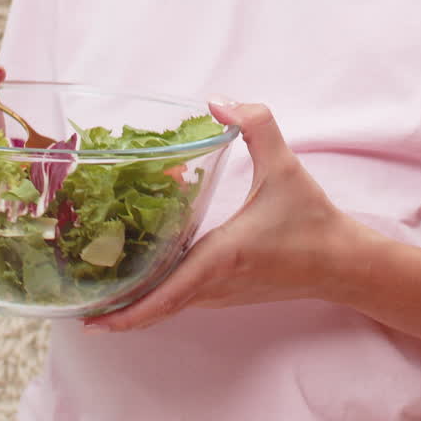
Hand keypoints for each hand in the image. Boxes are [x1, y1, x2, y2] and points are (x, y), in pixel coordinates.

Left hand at [83, 99, 353, 331]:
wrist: (343, 263)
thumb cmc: (312, 219)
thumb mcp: (285, 164)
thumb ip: (255, 125)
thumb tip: (218, 101)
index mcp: (222, 258)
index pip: (166, 293)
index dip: (128, 310)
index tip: (94, 318)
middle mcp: (216, 285)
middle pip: (157, 305)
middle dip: (117, 309)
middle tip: (77, 300)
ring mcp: (222, 295)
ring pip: (170, 304)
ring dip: (136, 303)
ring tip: (97, 288)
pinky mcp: (228, 294)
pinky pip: (183, 298)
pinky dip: (158, 295)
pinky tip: (141, 276)